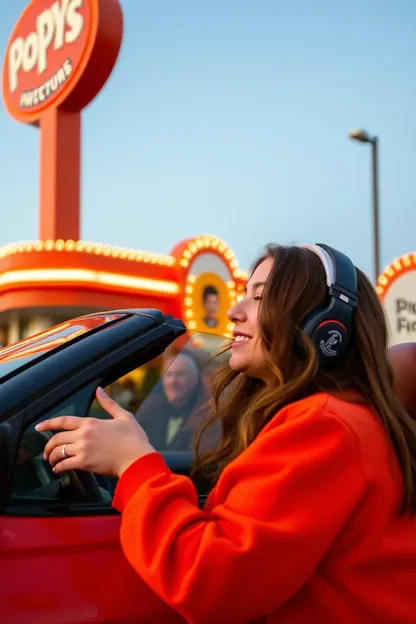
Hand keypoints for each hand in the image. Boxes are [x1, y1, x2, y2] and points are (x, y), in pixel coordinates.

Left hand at [36, 387, 155, 476]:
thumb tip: (99, 390)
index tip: (38, 427)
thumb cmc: (134, 438)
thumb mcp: (124, 416)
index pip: (63, 421)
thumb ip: (108, 403)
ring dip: (52, 457)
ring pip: (58, 452)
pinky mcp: (85, 463)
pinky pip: (64, 465)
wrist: (138, 459)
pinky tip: (58, 469)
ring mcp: (83, 449)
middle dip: (48, 446)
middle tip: (45, 452)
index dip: (48, 423)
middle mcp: (84, 434)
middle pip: (57, 438)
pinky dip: (58, 468)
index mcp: (91, 422)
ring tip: (51, 462)